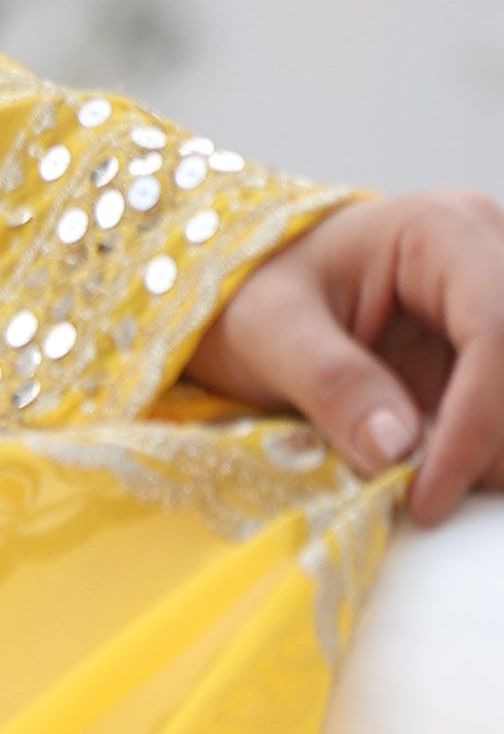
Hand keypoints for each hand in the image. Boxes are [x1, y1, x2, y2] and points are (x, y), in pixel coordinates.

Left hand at [190, 192, 503, 526]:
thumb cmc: (254, 294)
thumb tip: (396, 450)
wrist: (255, 297)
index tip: (428, 496)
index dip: (479, 421)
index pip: (497, 330)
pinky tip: (439, 480)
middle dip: (493, 446)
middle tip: (426, 502)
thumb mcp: (267, 331)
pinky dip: (485, 458)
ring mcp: (503, 310)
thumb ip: (329, 381)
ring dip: (493, 457)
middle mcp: (493, 259)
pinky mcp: (498, 358)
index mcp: (441, 231)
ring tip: (425, 491)